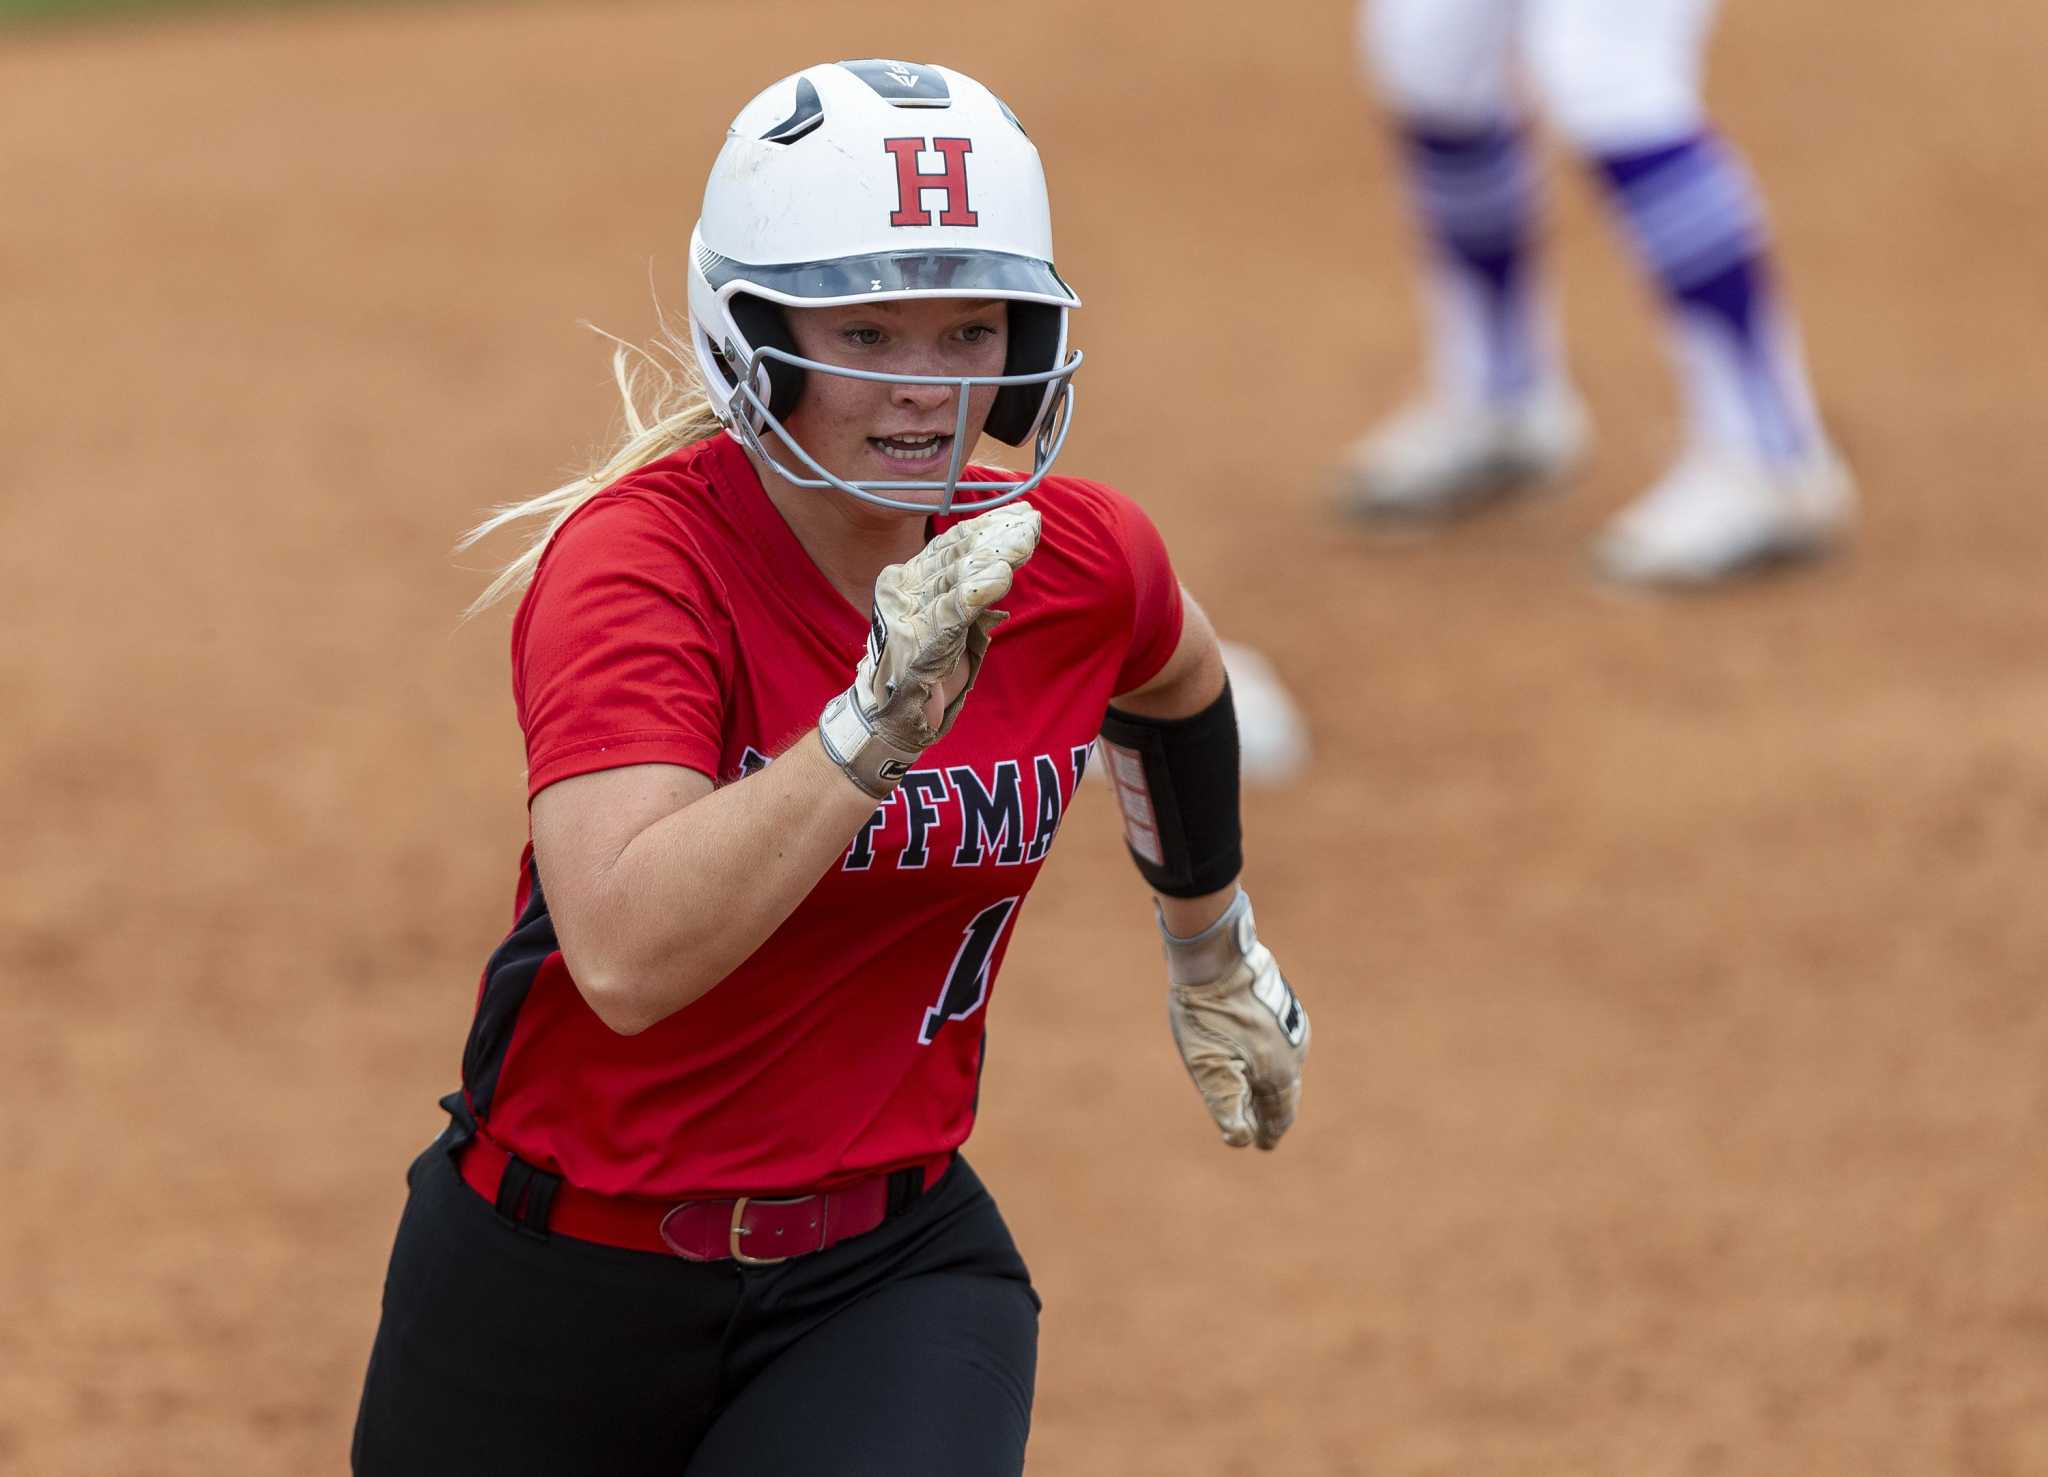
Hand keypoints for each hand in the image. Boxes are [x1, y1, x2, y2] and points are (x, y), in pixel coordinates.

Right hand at [819, 503, 1040, 796]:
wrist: (887, 717)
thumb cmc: (921, 672)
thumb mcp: (952, 626)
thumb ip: (971, 598)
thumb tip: (1005, 568)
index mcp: (911, 579)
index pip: (953, 543)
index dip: (989, 525)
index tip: (1023, 514)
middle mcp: (905, 588)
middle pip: (957, 553)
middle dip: (998, 535)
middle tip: (1031, 522)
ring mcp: (907, 613)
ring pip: (957, 575)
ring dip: (994, 556)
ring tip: (1024, 541)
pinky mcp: (916, 640)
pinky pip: (951, 611)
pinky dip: (977, 592)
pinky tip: (1000, 577)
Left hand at [1161, 889, 1309, 1149]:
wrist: (1215, 956)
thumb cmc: (1207, 1015)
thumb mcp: (1209, 1066)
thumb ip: (1226, 1105)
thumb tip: (1240, 1140)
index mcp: (1278, 1072)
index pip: (1279, 1114)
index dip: (1269, 1132)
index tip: (1264, 1145)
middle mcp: (1293, 1051)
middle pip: (1285, 1091)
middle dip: (1274, 1111)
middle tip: (1266, 1127)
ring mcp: (1290, 1024)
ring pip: (1286, 1064)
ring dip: (1274, 1083)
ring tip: (1264, 1092)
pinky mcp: (1281, 1002)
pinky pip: (1282, 1040)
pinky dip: (1272, 1056)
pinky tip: (1261, 1050)